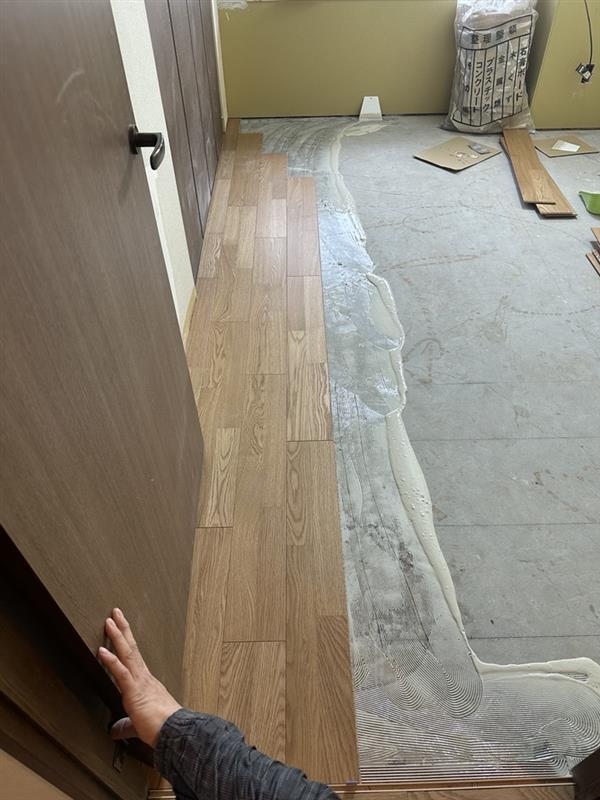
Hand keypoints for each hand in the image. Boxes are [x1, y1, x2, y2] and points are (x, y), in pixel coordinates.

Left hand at [98, 608, 181, 746]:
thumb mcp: (138, 724)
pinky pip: (121, 673)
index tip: (120, 629)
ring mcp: (139, 682)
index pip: (133, 657)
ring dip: (117, 636)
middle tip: (115, 613)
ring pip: (127, 654)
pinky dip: (111, 660)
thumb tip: (115, 730)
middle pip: (131, 648)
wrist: (175, 732)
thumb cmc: (161, 728)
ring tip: (109, 621)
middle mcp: (143, 677)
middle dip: (123, 630)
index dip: (126, 642)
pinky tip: (102, 650)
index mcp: (145, 683)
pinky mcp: (134, 691)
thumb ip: (125, 725)